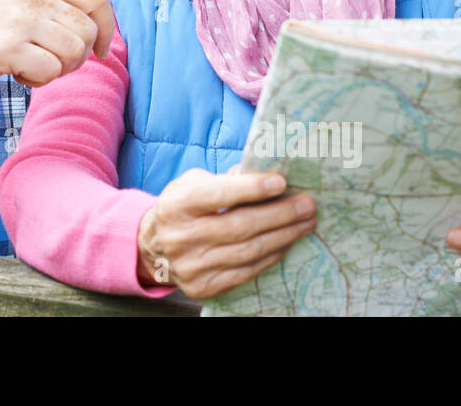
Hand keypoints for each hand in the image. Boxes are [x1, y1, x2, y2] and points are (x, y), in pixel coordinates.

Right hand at [0, 0, 114, 88]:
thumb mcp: (17, 0)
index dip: (107, 28)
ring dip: (56, 70)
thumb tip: (97, 31)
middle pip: (88, 32)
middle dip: (77, 57)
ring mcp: (21, 20)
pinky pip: (49, 72)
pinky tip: (15, 72)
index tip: (98, 50)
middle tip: (49, 63)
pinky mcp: (7, 48)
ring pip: (74, 54)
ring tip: (28, 65)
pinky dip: (37, 80)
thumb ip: (53, 7)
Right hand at [136, 166, 315, 299]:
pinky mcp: (202, 286)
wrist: (152, 245)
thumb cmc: (181, 207)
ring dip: (283, 236)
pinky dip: (270, 256)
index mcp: (177, 205)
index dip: (250, 189)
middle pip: (239, 226)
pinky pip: (245, 272)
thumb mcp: (193, 184)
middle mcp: (181, 238)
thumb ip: (225, 180)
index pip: (217, 195)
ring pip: (247, 251)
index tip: (281, 182)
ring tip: (305, 223)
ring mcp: (191, 266)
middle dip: (279, 215)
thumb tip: (266, 174)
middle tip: (307, 204)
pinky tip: (285, 242)